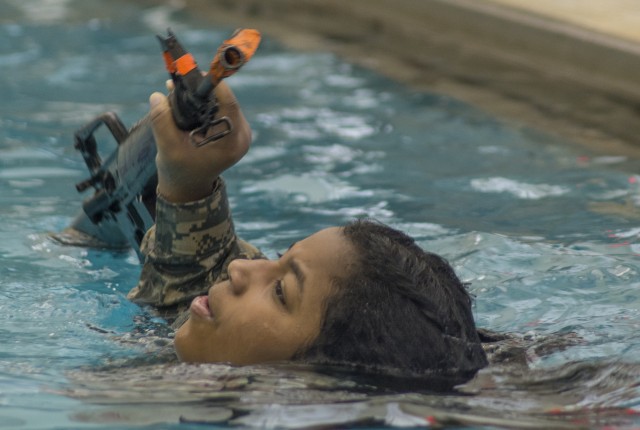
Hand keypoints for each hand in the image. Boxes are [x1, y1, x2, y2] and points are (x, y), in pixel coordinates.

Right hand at [149, 81, 250, 202]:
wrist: (188, 186)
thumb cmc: (179, 170)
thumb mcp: (168, 147)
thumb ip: (162, 121)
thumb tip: (157, 95)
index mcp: (232, 142)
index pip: (229, 103)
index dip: (213, 84)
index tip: (194, 72)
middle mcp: (241, 135)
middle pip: (225, 100)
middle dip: (202, 89)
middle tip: (180, 80)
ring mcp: (239, 132)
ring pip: (221, 102)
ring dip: (201, 95)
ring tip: (178, 90)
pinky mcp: (232, 129)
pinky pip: (219, 108)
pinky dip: (203, 103)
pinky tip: (184, 99)